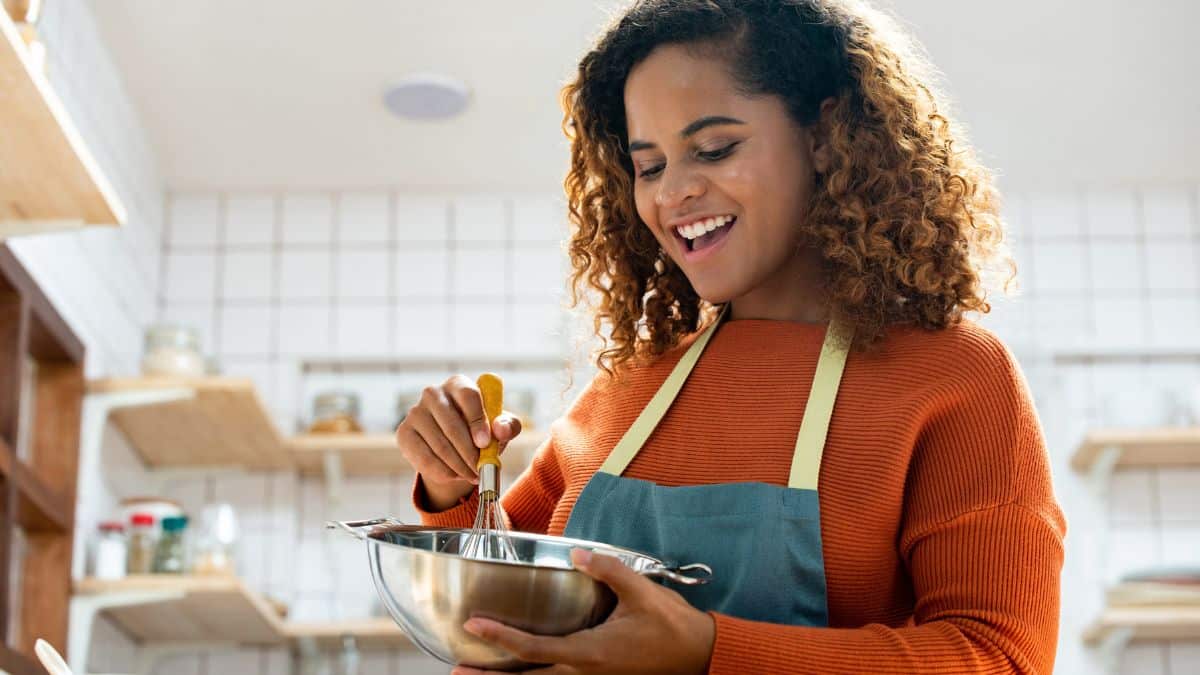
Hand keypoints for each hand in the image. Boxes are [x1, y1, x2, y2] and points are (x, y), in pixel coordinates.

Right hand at [394, 374, 522, 510]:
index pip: (468, 396)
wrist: (454, 449)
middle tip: (481, 469)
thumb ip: (508, 426)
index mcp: (458, 384)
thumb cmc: (481, 432)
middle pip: (452, 425)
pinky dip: (443, 472)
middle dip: (470, 453)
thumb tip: (501, 428)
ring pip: (440, 445)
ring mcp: (415, 412)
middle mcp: (433, 393)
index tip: (485, 443)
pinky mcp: (404, 433)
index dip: (477, 420)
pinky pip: (425, 458)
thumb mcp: (500, 429)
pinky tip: (455, 476)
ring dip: (460, 466)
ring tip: (473, 475)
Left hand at [452, 549, 714, 674]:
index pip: (534, 649)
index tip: (474, 625)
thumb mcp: (641, 592)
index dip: (501, 638)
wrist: (701, 656)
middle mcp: (585, 674)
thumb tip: (578, 555)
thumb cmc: (672, 626)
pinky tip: (524, 673)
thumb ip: (608, 570)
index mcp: (590, 653)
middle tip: (457, 672)